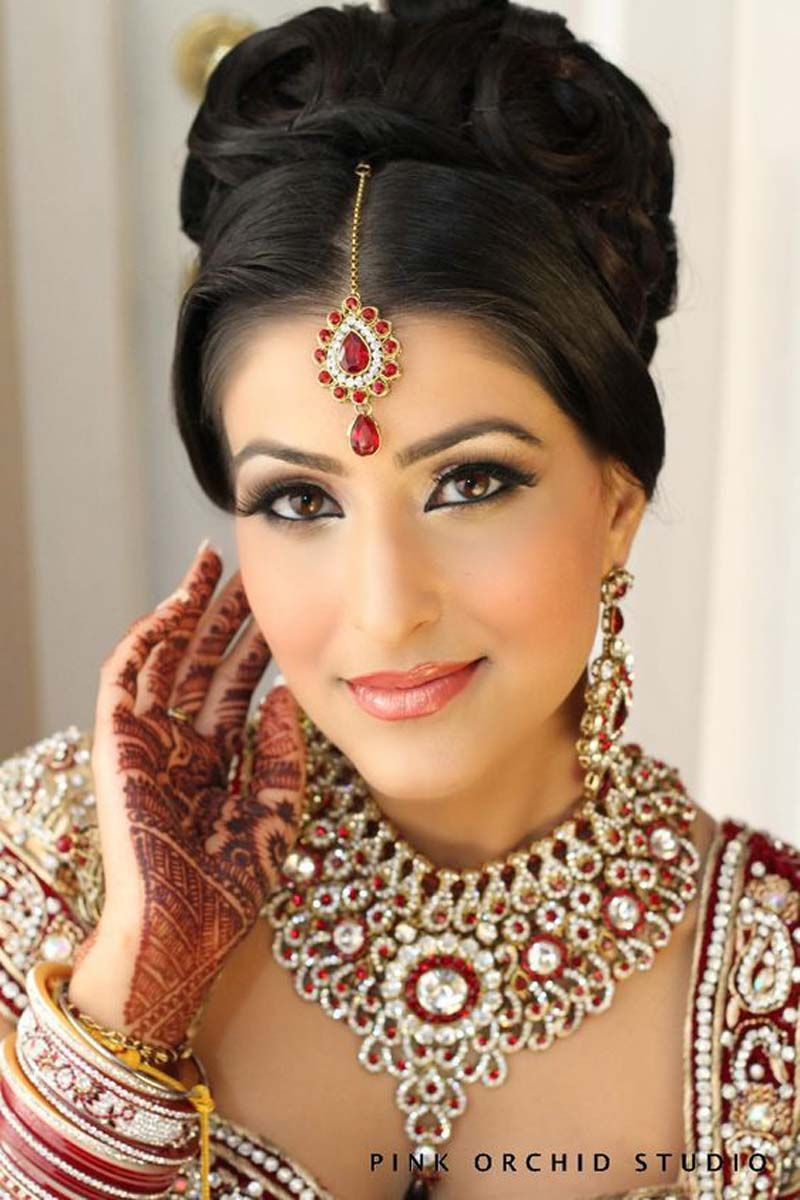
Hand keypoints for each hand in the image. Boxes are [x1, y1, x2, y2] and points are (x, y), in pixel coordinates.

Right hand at [69, 542, 305, 1049]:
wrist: (184, 926)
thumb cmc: (228, 883)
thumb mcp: (274, 808)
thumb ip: (281, 751)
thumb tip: (287, 693)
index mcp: (212, 759)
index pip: (232, 685)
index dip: (251, 644)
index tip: (277, 606)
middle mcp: (177, 741)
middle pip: (199, 661)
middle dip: (221, 615)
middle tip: (246, 569)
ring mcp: (145, 739)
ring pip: (162, 658)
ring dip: (184, 612)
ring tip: (211, 568)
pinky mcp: (116, 741)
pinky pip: (124, 677)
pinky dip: (146, 638)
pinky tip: (175, 606)